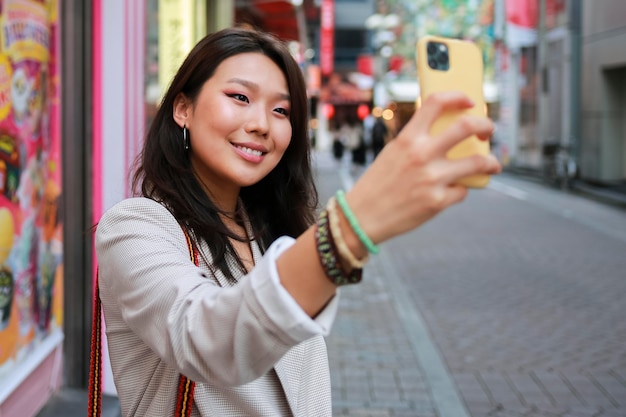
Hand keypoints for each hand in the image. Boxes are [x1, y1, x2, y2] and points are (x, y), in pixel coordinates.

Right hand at [346, 91, 501, 243]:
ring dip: (491, 163)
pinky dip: (459, 190)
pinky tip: (450, 192)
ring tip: (492, 165)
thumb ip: (417, 142)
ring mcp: (432, 178)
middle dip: (485, 126)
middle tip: (488, 131)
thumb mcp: (392, 154)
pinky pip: (462, 191)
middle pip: (467, 127)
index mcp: (407, 138)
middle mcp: (422, 154)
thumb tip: (450, 136)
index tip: (469, 102)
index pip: (437, 103)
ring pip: (478, 162)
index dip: (458, 97)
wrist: (362, 218)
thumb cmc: (378, 185)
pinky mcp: (437, 201)